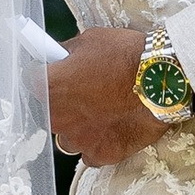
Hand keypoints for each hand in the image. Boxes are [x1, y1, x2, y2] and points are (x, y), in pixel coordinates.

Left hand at [45, 21, 161, 166]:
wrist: (162, 79)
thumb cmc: (126, 54)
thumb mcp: (91, 39)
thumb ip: (69, 52)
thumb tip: (62, 57)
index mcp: (49, 86)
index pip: (32, 80)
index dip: (47, 75)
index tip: (58, 72)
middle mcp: (57, 117)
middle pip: (51, 111)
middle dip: (64, 102)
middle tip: (87, 91)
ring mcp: (77, 139)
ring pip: (69, 136)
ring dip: (80, 126)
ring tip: (103, 114)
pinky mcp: (100, 154)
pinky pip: (91, 152)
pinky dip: (99, 143)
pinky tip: (114, 129)